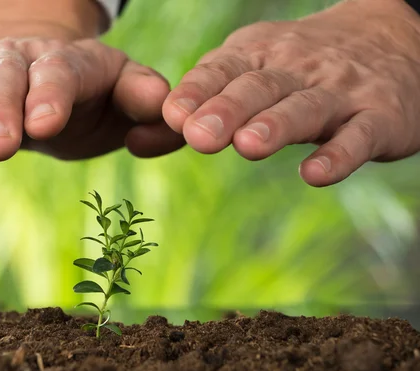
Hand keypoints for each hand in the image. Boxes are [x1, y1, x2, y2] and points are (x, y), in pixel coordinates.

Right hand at [0, 37, 183, 174]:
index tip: (44, 126)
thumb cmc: (89, 94)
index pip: (61, 72)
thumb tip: (168, 112)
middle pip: (4, 78)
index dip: (51, 95)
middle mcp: (19, 59)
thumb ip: (148, 100)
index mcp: (70, 61)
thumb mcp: (124, 92)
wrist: (37, 72)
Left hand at [163, 0, 419, 186]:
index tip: (171, 115)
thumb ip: (197, 109)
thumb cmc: (302, 70)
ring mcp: (341, 92)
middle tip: (198, 136)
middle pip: (259, 88)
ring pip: (305, 107)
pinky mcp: (380, 117)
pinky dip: (339, 155)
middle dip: (227, 110)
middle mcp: (297, 69)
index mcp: (260, 55)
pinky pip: (359, 136)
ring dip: (276, 126)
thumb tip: (132, 141)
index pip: (223, 70)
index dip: (197, 91)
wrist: (397, 40)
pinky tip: (315, 174)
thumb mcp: (249, 75)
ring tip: (248, 146)